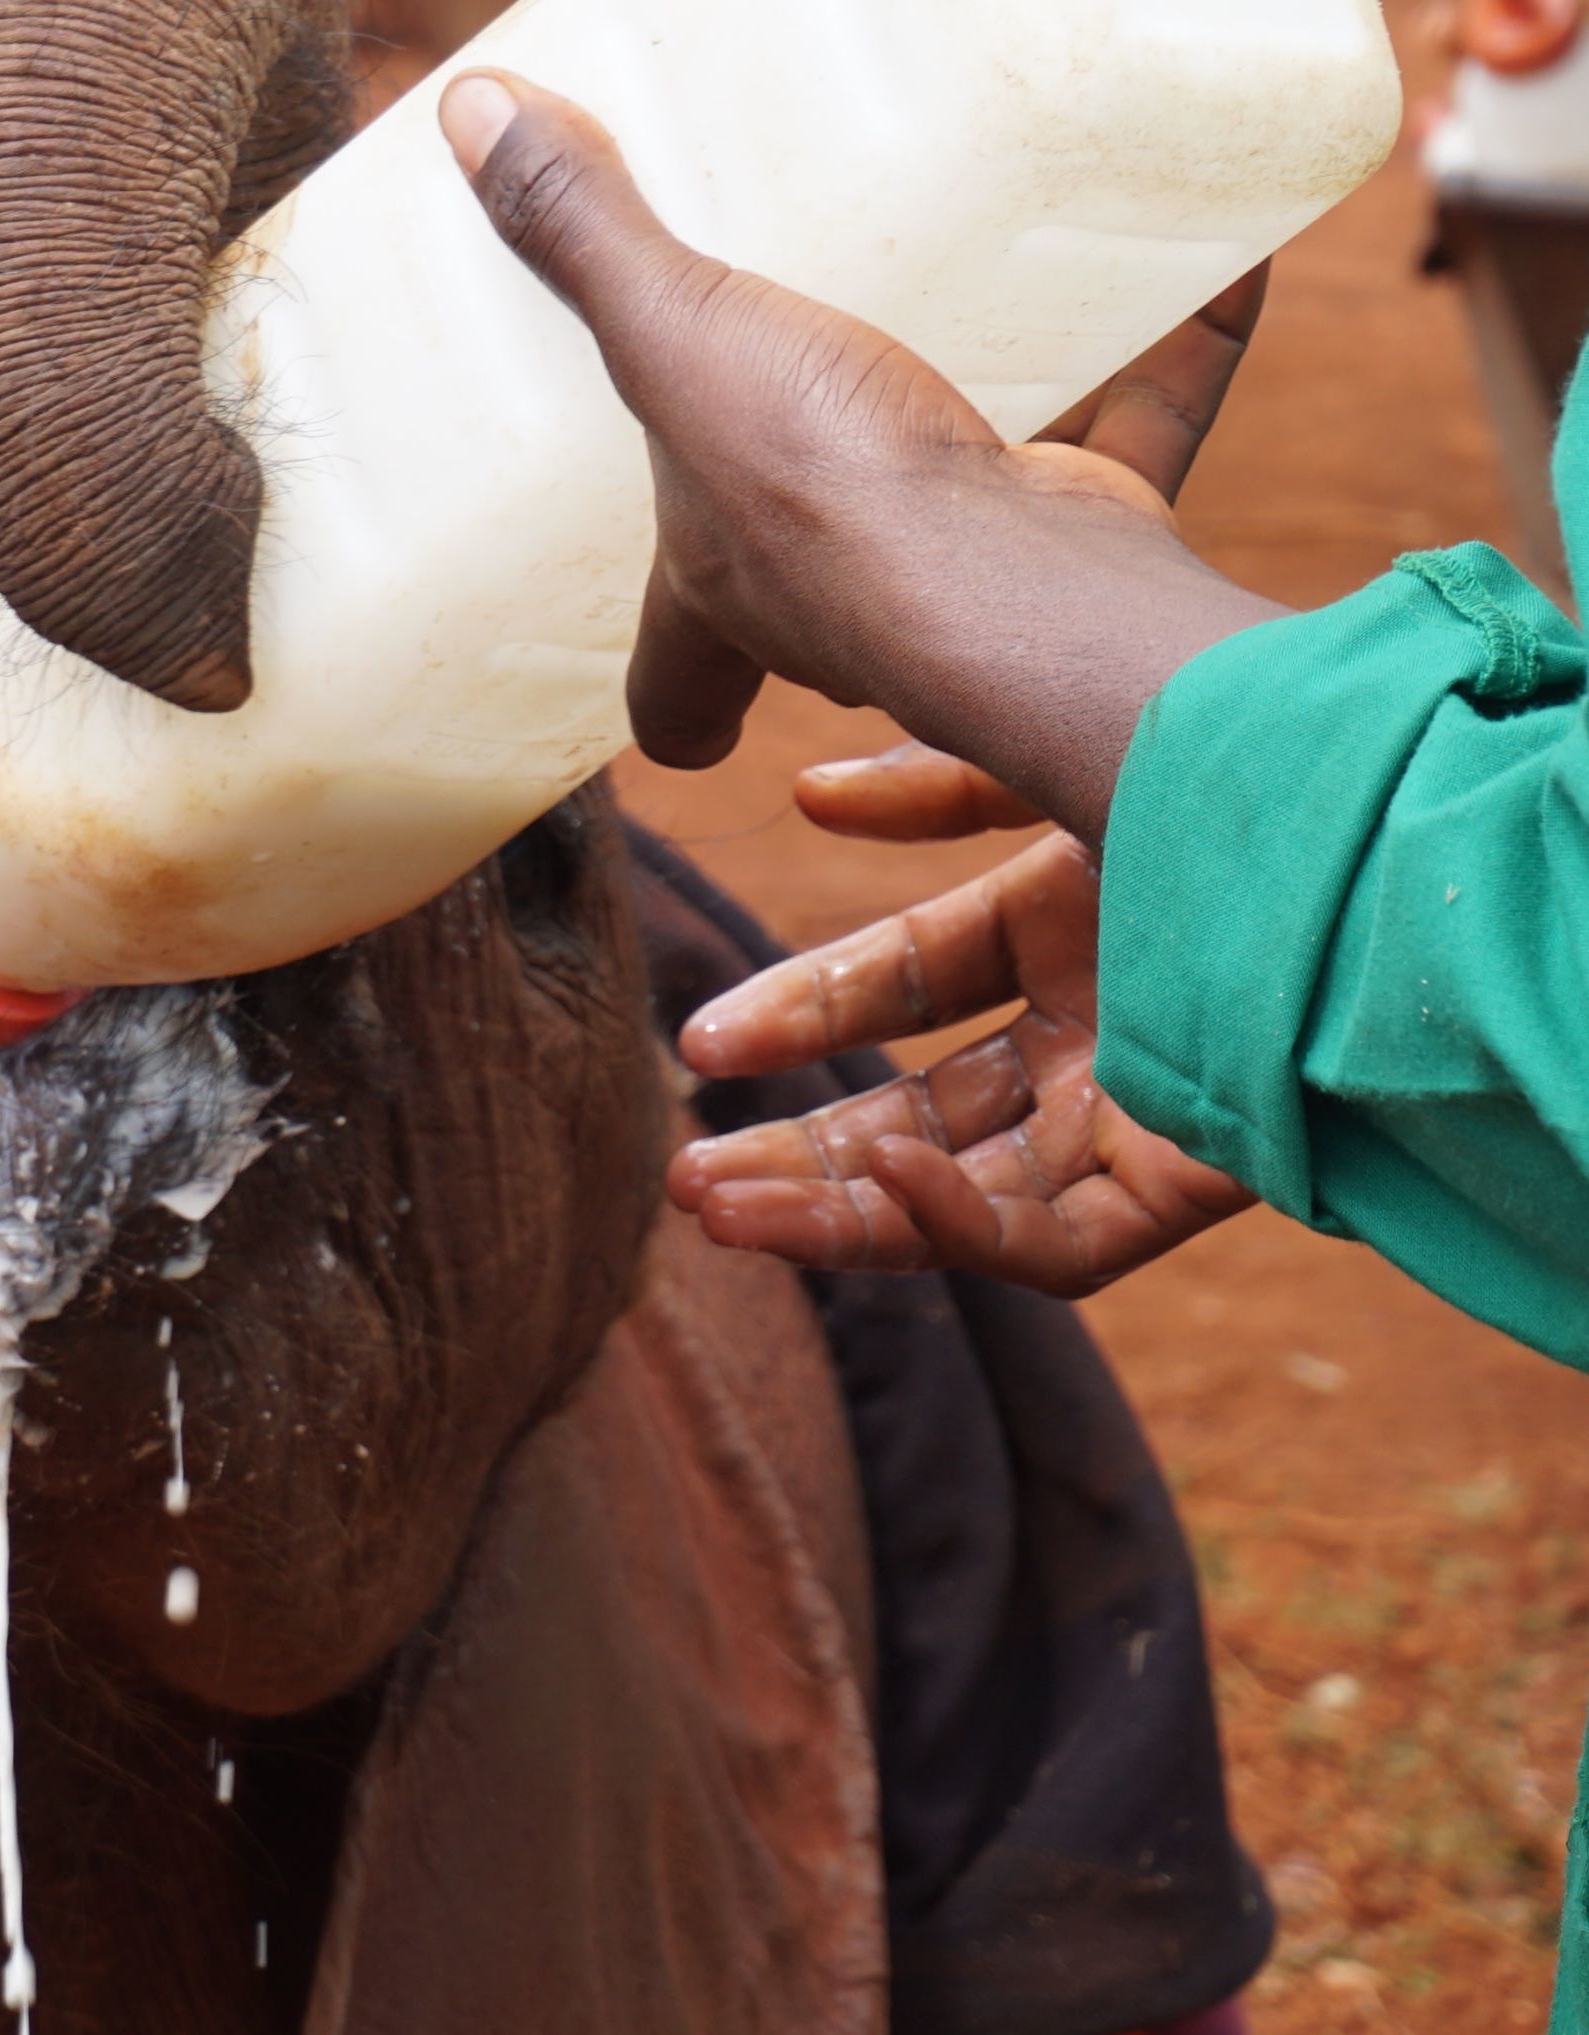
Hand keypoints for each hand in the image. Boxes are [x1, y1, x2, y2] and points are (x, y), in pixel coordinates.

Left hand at [439, 71, 1285, 843]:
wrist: (1022, 585)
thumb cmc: (825, 495)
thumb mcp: (674, 342)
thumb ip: (586, 238)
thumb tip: (472, 116)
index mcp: (727, 587)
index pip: (674, 685)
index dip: (670, 697)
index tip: (673, 719)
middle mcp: (845, 607)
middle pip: (823, 597)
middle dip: (826, 530)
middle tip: (819, 435)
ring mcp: (974, 574)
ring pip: (981, 503)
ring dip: (1001, 416)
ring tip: (998, 308)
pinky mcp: (1089, 527)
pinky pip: (1137, 425)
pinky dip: (1175, 346)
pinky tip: (1204, 259)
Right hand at [665, 745, 1252, 1297]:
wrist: (1381, 823)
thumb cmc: (1239, 769)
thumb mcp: (1056, 752)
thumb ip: (937, 777)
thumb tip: (807, 793)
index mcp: (1079, 917)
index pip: (916, 986)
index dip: (806, 1014)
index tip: (706, 1040)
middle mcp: (1108, 1020)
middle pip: (922, 1113)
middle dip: (799, 1147)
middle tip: (688, 1173)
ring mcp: (1147, 1106)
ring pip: (968, 1196)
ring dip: (841, 1212)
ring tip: (721, 1216)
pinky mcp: (1200, 1183)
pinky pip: (1066, 1248)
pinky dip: (968, 1234)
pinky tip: (890, 1192)